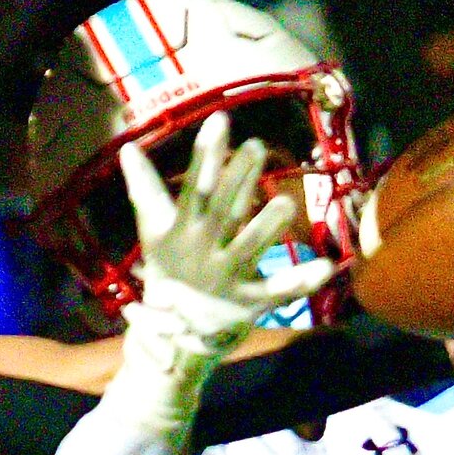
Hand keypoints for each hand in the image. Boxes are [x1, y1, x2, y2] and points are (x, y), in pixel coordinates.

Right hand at [119, 112, 333, 356]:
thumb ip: (146, 188)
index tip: (219, 121)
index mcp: (183, 230)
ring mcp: (226, 277)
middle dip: (238, 180)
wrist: (170, 333)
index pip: (195, 187)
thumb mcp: (154, 230)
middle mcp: (204, 250)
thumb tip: (128, 148)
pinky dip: (299, 281)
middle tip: (256, 145)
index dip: (206, 155)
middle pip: (223, 211)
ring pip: (249, 248)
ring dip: (267, 228)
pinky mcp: (247, 302)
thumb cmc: (168, 270)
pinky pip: (276, 291)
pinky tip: (325, 267)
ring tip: (284, 202)